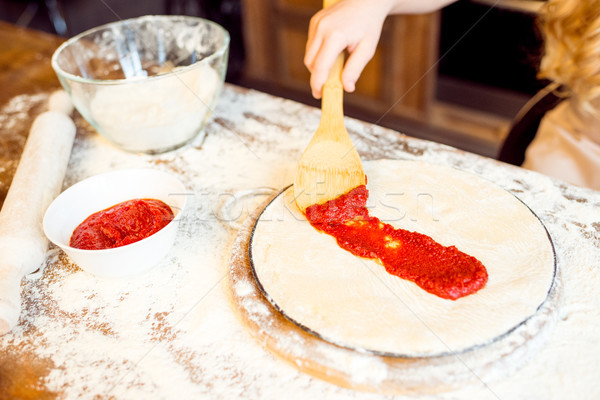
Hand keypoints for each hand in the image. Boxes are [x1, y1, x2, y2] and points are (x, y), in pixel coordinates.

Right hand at [304, 0, 456, 97]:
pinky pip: (311, 45)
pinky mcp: (314, 22)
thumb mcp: (367, 49)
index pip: (320, 66)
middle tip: (328, 86)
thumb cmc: (368, 25)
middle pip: (310, 62)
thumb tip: (346, 88)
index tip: (319, 95)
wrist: (366, 1)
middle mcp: (321, 28)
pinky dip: (318, 54)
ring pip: (308, 54)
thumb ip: (355, 69)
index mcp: (335, 36)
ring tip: (335, 65)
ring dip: (317, 65)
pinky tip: (332, 52)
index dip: (317, 83)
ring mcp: (316, 24)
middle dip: (317, 76)